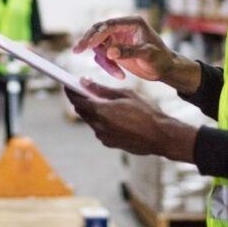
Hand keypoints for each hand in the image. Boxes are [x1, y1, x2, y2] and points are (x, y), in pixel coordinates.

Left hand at [65, 79, 196, 159]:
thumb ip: (103, 89)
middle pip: (81, 111)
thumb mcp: (125, 94)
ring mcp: (104, 136)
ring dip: (92, 112)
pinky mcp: (109, 143)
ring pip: (91, 121)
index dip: (70, 91)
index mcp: (102, 111)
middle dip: (81, 101)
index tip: (67, 85)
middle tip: (84, 91)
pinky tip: (114, 116)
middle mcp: (99, 126)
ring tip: (102, 103)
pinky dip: (101, 122)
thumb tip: (85, 82)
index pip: (77, 100)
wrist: (160, 136)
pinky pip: (100, 130)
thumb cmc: (146, 112)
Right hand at [73, 15, 176, 81]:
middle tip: (77, 50)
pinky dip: (107, 66)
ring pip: (98, 46)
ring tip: (117, 74)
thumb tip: (109, 52)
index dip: (97, 34)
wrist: (165, 69)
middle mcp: (123, 28)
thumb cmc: (161, 59)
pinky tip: (119, 75)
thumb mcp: (148, 55)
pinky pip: (102, 56)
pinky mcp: (114, 49)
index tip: (88, 45)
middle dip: (88, 41)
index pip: (109, 25)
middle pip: (98, 30)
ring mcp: (117, 39)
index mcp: (133, 23)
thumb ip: (128, 52)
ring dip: (103, 61)